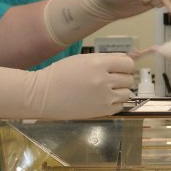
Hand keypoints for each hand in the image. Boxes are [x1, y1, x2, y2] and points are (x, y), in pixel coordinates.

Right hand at [0, 54, 135, 119]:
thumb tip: (128, 58)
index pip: (127, 63)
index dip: (124, 65)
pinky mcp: (102, 111)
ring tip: (106, 90)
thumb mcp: (82, 59)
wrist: (42, 95)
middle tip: (109, 79)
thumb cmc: (60, 74)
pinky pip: (120, 106)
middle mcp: (104, 80)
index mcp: (98, 63)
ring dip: (120, 91)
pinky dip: (115, 102)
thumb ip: (106, 59)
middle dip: (122, 78)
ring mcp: (104, 97)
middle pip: (128, 78)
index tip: (119, 67)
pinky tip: (103, 99)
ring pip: (127, 93)